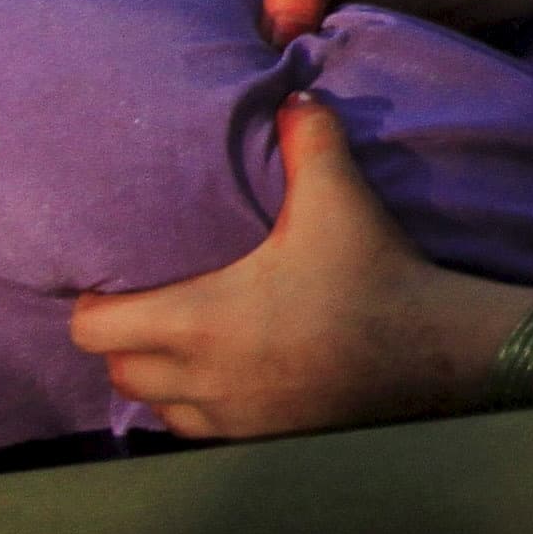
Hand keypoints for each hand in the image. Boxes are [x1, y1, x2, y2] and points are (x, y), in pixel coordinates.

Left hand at [69, 97, 532, 438]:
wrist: (438, 352)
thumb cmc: (376, 275)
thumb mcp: (339, 198)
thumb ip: (308, 138)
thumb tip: (293, 94)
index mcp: (200, 322)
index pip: (95, 330)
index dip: (95, 304)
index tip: (118, 279)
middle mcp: (205, 379)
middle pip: (119, 373)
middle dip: (123, 342)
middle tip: (147, 307)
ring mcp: (235, 418)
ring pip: (159, 408)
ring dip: (160, 378)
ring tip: (181, 344)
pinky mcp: (266, 439)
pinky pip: (205, 430)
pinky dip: (201, 405)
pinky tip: (227, 376)